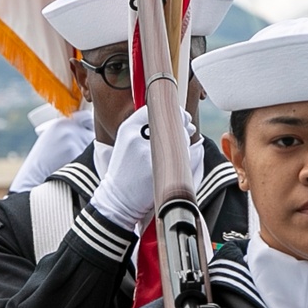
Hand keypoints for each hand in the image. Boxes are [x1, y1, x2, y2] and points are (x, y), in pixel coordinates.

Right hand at [92, 105, 200, 231]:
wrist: (118, 199)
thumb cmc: (126, 170)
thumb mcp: (127, 142)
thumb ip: (144, 128)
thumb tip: (175, 117)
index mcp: (128, 128)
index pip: (155, 109)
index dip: (172, 111)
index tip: (180, 115)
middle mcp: (136, 137)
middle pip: (170, 121)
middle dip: (183, 123)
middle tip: (189, 127)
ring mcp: (147, 152)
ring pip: (178, 137)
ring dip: (186, 138)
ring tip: (183, 144)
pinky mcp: (158, 168)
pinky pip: (181, 155)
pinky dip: (185, 155)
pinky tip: (180, 159)